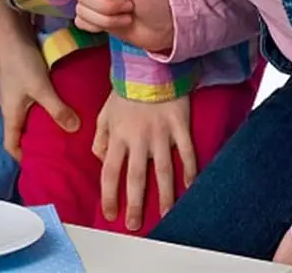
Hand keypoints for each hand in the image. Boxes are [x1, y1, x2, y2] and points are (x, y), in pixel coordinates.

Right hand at [0, 3, 78, 161]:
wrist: (10, 28)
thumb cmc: (21, 61)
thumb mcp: (41, 88)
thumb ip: (58, 110)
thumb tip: (75, 130)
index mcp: (10, 113)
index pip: (11, 145)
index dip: (23, 159)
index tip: (41, 168)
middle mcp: (10, 105)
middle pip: (21, 132)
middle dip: (37, 144)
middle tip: (59, 152)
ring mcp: (16, 91)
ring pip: (28, 116)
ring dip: (43, 124)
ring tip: (64, 130)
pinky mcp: (22, 78)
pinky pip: (33, 101)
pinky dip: (45, 108)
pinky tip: (61, 104)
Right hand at [76, 0, 175, 54]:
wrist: (164, 25)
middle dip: (110, 5)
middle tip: (130, 5)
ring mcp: (92, 3)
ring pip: (82, 11)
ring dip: (109, 18)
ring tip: (127, 15)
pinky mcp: (93, 20)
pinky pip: (81, 22)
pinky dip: (99, 26)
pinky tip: (114, 23)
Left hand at [92, 93, 197, 230]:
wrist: (148, 66)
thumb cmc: (125, 90)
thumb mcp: (105, 111)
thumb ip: (101, 135)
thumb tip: (99, 158)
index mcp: (118, 135)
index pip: (110, 170)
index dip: (109, 194)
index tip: (110, 213)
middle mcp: (138, 138)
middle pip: (136, 177)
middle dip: (135, 204)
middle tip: (135, 225)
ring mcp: (161, 134)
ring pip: (163, 171)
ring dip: (165, 196)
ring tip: (166, 216)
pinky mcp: (179, 127)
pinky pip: (187, 153)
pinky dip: (191, 171)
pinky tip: (192, 188)